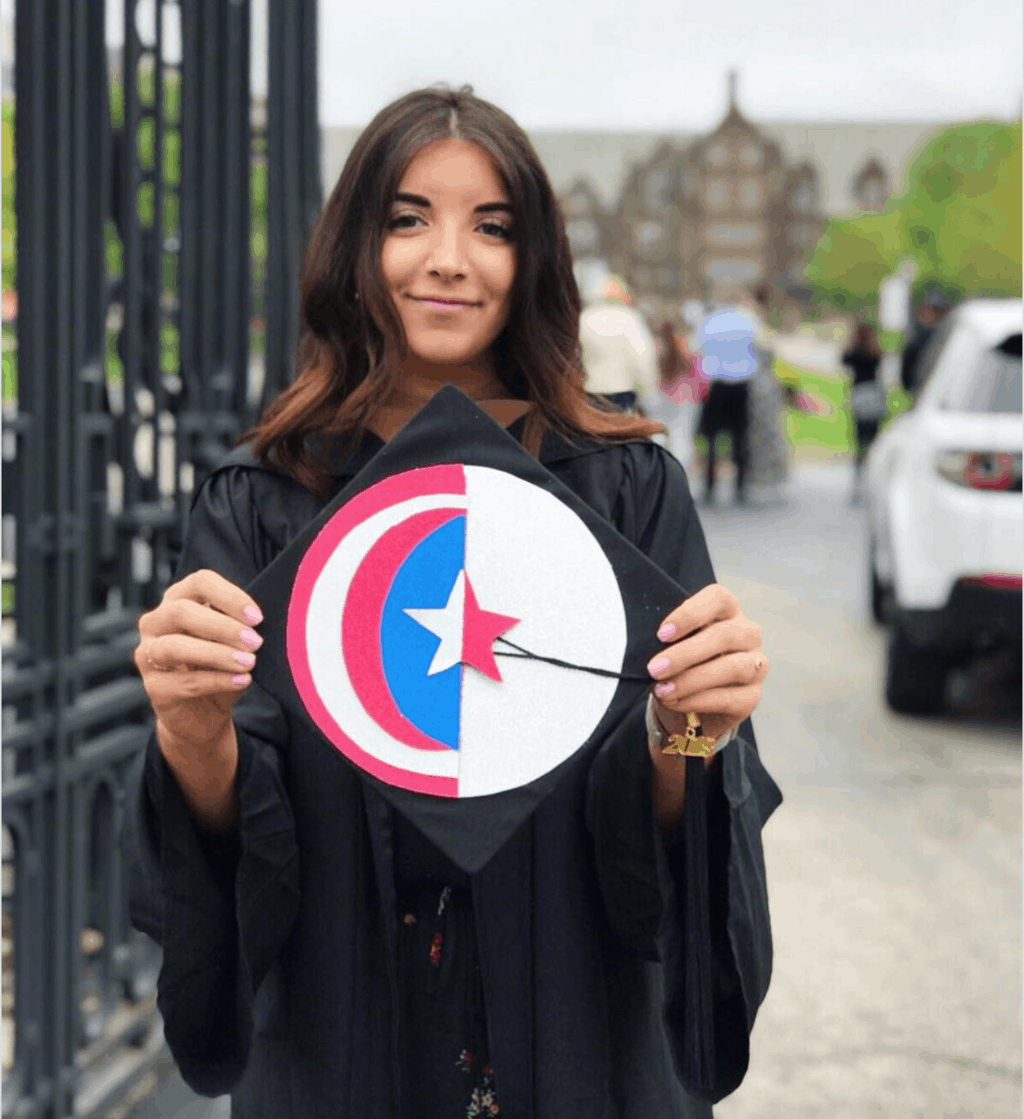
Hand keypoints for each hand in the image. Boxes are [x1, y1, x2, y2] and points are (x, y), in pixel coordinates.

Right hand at [134, 570, 263, 828]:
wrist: (202, 716)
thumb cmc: (221, 667)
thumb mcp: (233, 642)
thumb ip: (242, 627)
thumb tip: (263, 622)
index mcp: (178, 600)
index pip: (199, 582)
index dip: (229, 596)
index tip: (257, 617)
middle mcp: (155, 623)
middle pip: (182, 611)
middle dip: (223, 626)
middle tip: (255, 641)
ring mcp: (148, 655)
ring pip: (176, 646)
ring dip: (217, 653)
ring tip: (249, 662)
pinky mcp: (154, 688)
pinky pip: (183, 681)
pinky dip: (216, 680)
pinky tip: (241, 680)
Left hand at [646, 583, 766, 741]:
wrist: (690, 703)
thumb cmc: (678, 662)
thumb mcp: (670, 644)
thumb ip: (665, 639)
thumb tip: (644, 645)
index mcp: (726, 610)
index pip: (717, 598)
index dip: (690, 614)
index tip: (661, 634)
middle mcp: (747, 633)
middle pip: (725, 635)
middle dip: (685, 654)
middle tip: (654, 669)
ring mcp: (755, 665)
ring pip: (732, 667)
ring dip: (691, 680)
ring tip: (662, 690)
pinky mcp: (751, 697)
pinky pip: (730, 698)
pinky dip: (697, 700)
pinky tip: (675, 702)